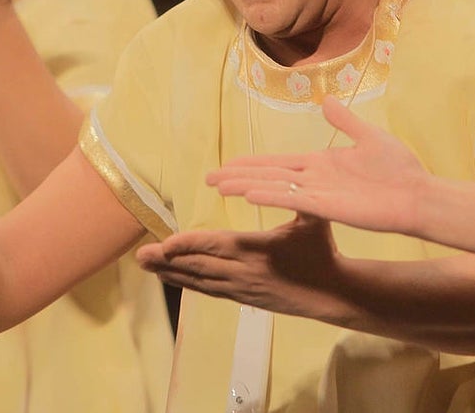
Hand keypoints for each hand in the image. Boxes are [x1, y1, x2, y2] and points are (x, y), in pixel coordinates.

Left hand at [136, 214, 347, 320]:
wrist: (334, 293)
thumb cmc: (323, 250)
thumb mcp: (313, 219)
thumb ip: (294, 197)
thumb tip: (285, 174)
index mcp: (257, 249)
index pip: (215, 245)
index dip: (188, 245)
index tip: (164, 244)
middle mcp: (244, 272)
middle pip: (199, 266)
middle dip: (167, 261)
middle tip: (139, 256)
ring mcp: (242, 289)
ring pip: (200, 281)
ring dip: (171, 273)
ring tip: (145, 266)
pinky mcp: (244, 299)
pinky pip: (210, 291)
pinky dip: (188, 283)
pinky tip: (172, 278)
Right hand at [206, 95, 426, 236]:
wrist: (418, 194)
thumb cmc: (398, 169)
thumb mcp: (368, 136)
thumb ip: (345, 122)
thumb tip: (327, 101)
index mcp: (320, 163)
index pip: (277, 162)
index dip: (251, 163)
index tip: (228, 165)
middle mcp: (313, 179)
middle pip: (267, 175)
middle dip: (238, 175)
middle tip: (209, 178)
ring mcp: (318, 194)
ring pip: (273, 188)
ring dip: (246, 186)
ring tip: (219, 186)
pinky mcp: (327, 207)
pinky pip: (293, 201)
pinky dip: (271, 197)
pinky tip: (250, 195)